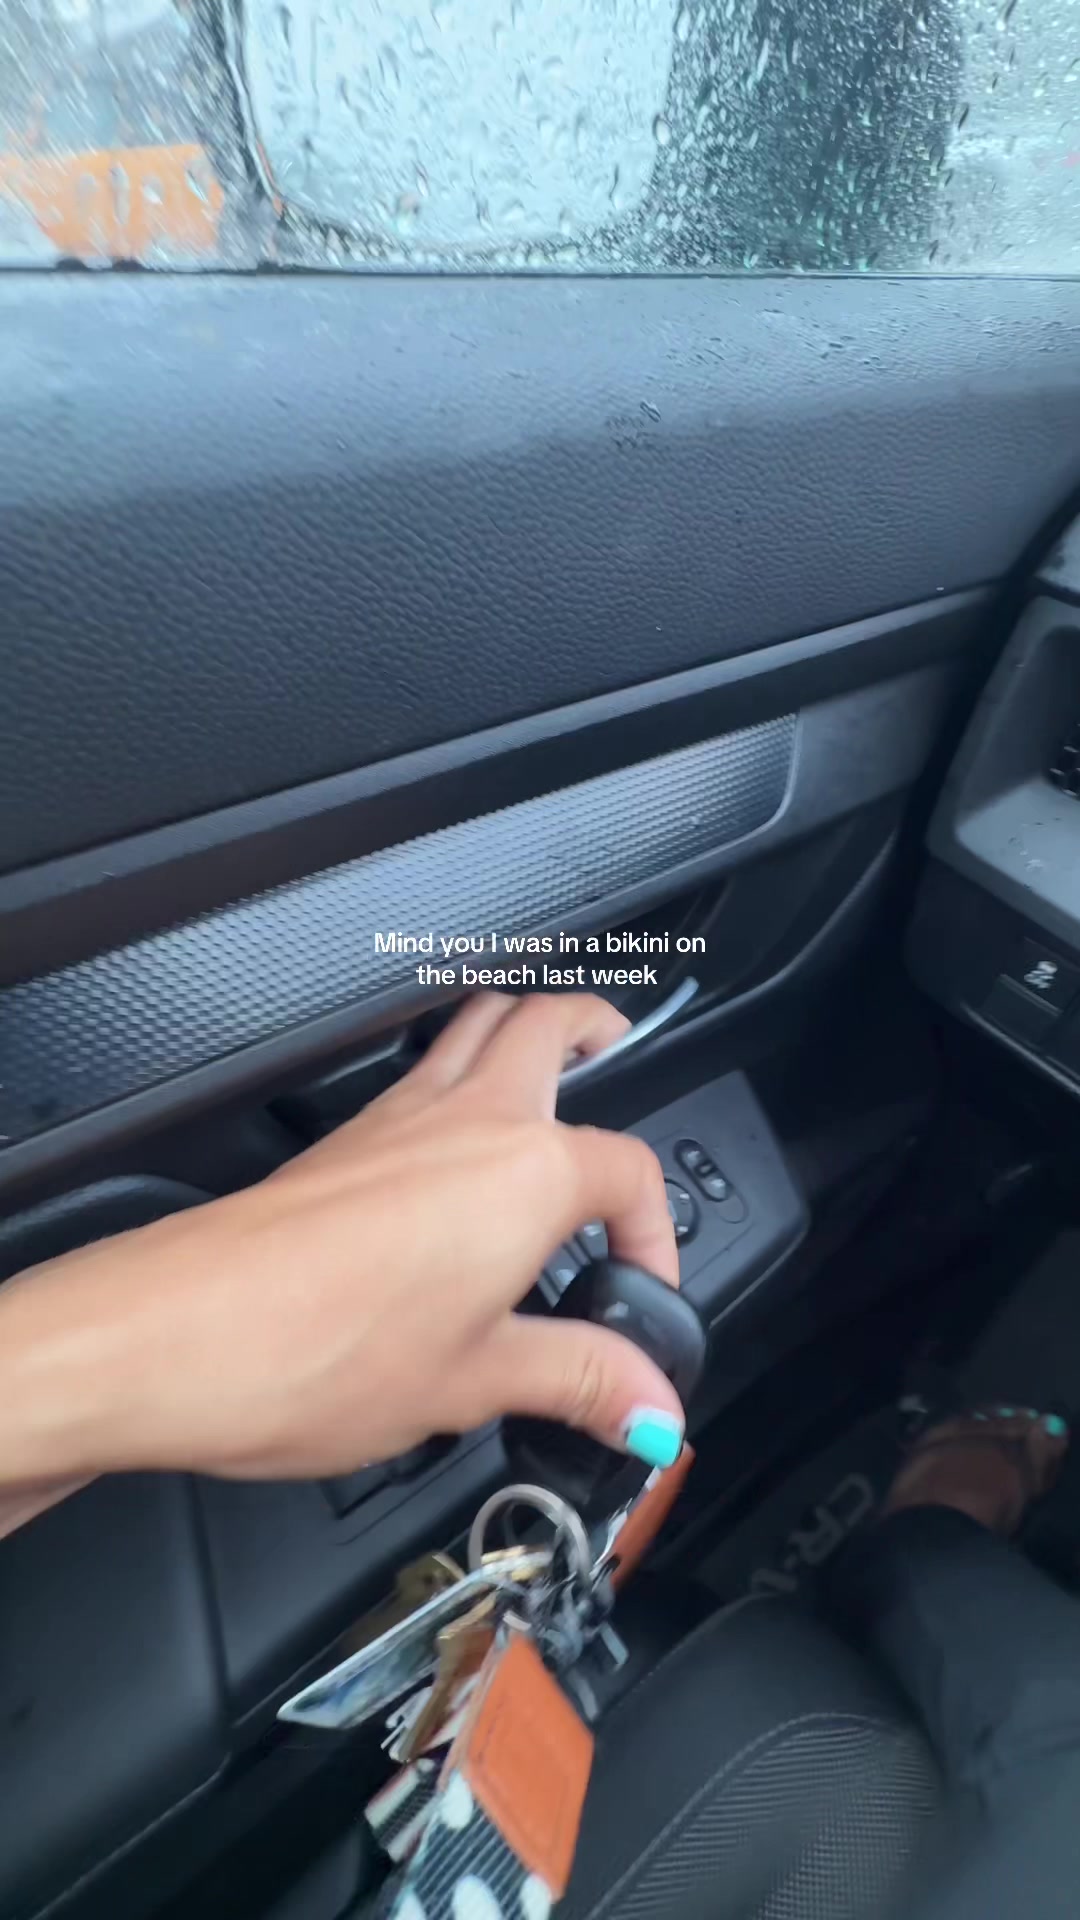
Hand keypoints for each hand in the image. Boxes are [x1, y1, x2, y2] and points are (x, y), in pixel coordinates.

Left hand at [0, 994, 684, 1490]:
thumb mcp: (473, 1383)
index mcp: (524, 1173)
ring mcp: (395, 1118)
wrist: (174, 1332)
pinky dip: (457, 1076)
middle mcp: (465, 1120)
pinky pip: (418, 1073)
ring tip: (551, 1059)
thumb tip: (644, 1402)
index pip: (630, 1171)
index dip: (656, 1233)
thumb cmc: (309, 1347)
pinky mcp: (341, 1140)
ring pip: (475, 1023)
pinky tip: (452, 1141)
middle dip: (598, 1024)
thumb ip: (576, 1381)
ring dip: (523, 1026)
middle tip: (624, 1047)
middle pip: (546, 1020)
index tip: (643, 1295)